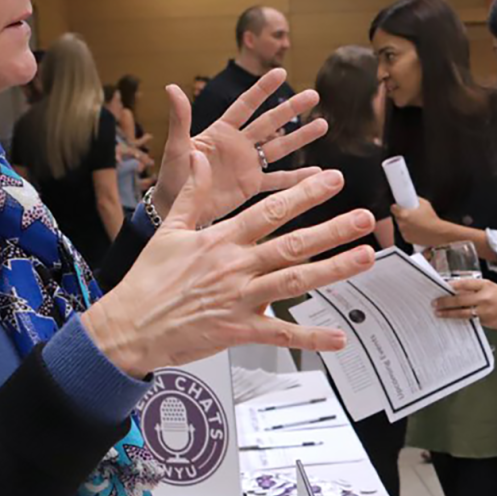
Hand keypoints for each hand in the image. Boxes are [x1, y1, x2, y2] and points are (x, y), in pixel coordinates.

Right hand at [82, 157, 375, 375]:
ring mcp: (239, 298)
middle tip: (366, 218)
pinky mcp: (238, 330)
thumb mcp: (169, 230)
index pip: (271, 211)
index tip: (333, 180)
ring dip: (333, 270)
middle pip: (292, 244)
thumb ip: (192, 193)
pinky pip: (280, 333)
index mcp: (221, 239)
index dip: (305, 194)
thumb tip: (198, 157)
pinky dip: (310, 337)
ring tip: (366, 258)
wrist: (130, 325)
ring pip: (294, 282)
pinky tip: (338, 338)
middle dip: (332, 229)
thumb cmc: (148, 280)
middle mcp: (235, 266)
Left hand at [151, 69, 327, 224]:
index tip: (281, 73)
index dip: (262, 90)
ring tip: (322, 124)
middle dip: (291, 108)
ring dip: (300, 137)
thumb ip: (180, 118)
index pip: (245, 106)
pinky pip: (277, 180)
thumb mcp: (177, 146)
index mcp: (221, 132)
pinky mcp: (251, 186)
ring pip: (279, 147)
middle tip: (314, 95)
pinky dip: (296, 179)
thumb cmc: (172, 175)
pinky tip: (316, 174)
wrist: (176, 208)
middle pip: (270, 123)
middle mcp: (238, 145)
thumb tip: (171, 87)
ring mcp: (247, 165)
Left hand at [390, 197, 453, 247]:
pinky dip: (408, 231)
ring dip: (405, 224)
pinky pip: (405, 233)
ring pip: (401, 226)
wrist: (437, 232)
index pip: (393, 208)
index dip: (396, 207)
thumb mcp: (425, 204)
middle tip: (410, 215)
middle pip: (397, 217)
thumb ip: (417, 200)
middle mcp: (402, 224)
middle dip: (402, 216)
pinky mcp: (407, 239)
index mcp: (404, 214)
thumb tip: (414, 198)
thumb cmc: (432, 219)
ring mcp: (404, 232)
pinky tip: (416, 229)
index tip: (398, 207)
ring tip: (415, 223)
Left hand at [433, 278, 496, 330]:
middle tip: (434, 303)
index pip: (465, 283)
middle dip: (445, 301)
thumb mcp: (493, 287)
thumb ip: (476, 289)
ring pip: (463, 313)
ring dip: (449, 313)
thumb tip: (458, 291)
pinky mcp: (486, 322)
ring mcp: (485, 311)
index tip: (441, 286)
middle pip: (460, 299)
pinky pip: (471, 320)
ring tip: (439, 313)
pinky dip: (461, 319)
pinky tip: (452, 320)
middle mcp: (484, 298)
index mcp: (486, 286)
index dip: (451, 285)